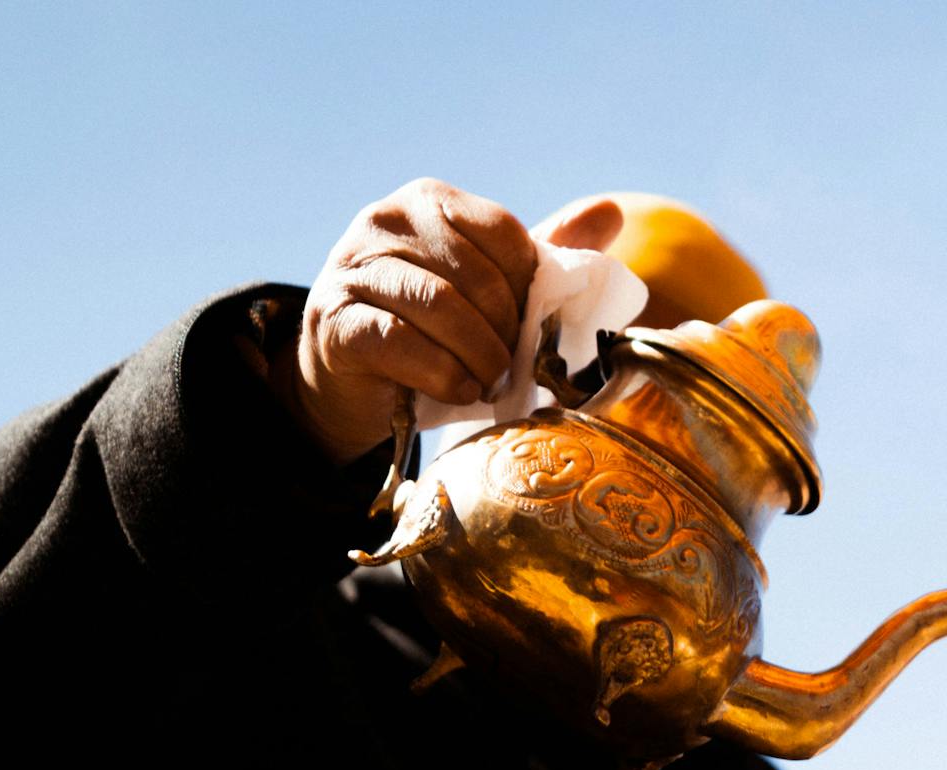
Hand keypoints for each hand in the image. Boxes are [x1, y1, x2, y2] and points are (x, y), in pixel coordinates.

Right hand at [273, 181, 623, 462]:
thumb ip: (544, 257)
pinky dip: (441, 374)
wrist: (355, 381)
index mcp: (430, 201)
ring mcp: (352, 267)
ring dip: (478, 356)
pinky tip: (458, 392)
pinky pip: (400, 342)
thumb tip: (612, 212)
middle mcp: (384, 220)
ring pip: (439, 306)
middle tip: (508, 366)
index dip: (527, 289)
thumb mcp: (491, 290)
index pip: (504, 234)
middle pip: (476, 273)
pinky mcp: (334, 319)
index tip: (524, 327)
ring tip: (487, 382)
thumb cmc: (433, 331)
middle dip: (505, 331)